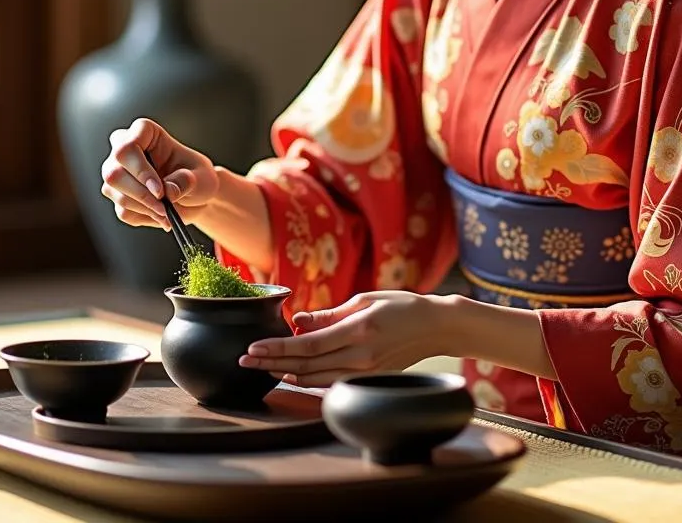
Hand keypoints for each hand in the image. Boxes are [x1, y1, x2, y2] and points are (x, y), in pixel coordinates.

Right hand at [101, 117, 226, 228]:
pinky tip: (161, 215)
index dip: (140, 170)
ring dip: (143, 207)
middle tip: (164, 205)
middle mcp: (125, 150)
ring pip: (114, 192)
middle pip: (113, 172)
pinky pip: (123, 210)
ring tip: (167, 212)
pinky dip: (144, 216)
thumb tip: (168, 191)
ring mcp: (118, 173)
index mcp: (146, 133)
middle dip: (140, 194)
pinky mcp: (118, 195)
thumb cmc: (198, 177)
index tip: (159, 190)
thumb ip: (186, 181)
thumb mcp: (202, 177)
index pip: (127, 146)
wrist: (195, 197)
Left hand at [239, 291, 447, 386]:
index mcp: (358, 331)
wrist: (435, 327)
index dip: (277, 349)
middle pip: (306, 365)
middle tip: (245, 361)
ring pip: (316, 378)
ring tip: (261, 368)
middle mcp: (360, 356)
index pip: (307, 345)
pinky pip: (331, 382)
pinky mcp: (369, 379)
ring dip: (286, 373)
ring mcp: (365, 372)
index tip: (253, 349)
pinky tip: (292, 374)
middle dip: (272, 364)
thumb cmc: (401, 306)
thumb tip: (297, 322)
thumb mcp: (364, 300)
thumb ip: (329, 315)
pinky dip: (308, 379)